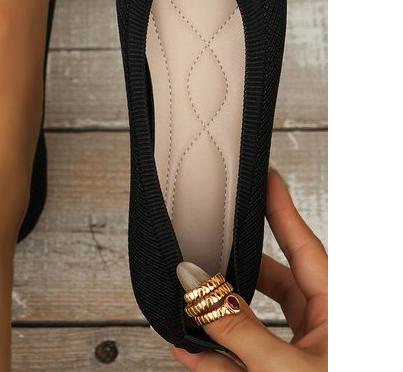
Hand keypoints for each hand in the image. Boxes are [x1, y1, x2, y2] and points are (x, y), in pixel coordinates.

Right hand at [170, 167, 327, 370]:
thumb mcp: (288, 371)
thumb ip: (237, 331)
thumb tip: (196, 288)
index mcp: (342, 312)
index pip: (303, 245)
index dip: (279, 208)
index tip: (262, 176)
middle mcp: (324, 328)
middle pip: (270, 282)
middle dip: (232, 271)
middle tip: (205, 248)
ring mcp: (303, 357)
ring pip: (252, 325)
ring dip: (216, 319)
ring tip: (185, 302)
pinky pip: (243, 361)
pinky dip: (214, 358)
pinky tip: (187, 349)